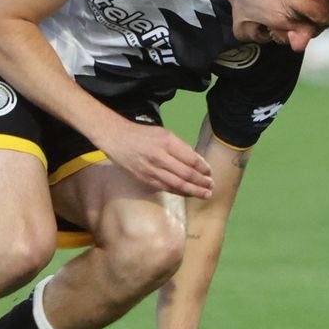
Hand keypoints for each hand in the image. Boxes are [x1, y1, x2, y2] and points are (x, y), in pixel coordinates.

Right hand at [97, 118, 212, 198]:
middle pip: (187, 174)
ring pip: (178, 184)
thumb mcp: (163, 133)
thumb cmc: (142, 134)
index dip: (203, 168)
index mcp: (167, 142)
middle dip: (202, 182)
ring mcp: (152, 170)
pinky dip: (179, 192)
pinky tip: (188, 194)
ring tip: (205, 194)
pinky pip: (166, 188)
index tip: (210, 172)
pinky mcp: (145, 179)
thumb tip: (196, 161)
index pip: (191, 159)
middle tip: (211, 186)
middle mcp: (160, 157)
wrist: (116, 138)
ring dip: (194, 191)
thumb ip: (179, 147)